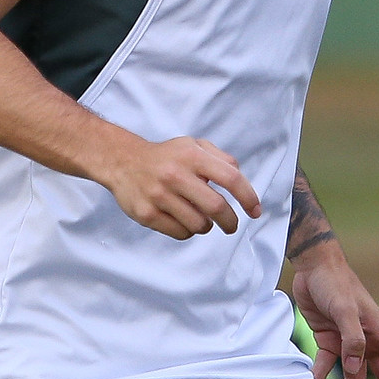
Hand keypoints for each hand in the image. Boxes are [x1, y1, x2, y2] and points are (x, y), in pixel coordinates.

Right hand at [96, 136, 261, 239]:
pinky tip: (183, 220)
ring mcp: (159, 195)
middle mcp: (176, 174)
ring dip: (207, 226)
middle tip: (231, 225)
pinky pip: (180, 233)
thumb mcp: (193, 145)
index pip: (231, 178)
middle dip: (231, 221)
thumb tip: (241, 179)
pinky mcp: (146, 213)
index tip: (255, 211)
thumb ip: (220, 158)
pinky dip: (188, 231)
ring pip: (199, 225)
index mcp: (191, 155)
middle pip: (217, 207)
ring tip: (200, 217)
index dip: (248, 197)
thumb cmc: (166, 156)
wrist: (122, 161)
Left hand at [292, 253, 378, 378]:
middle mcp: (370, 340)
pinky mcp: (330, 339)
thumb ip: (352, 339)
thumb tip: (355, 371)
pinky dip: (321, 377)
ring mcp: (350, 341)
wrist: (313, 265)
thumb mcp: (344, 309)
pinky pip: (328, 365)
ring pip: (355, 376)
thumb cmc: (335, 283)